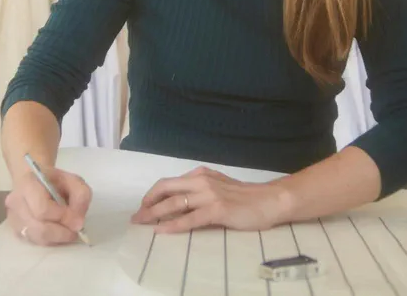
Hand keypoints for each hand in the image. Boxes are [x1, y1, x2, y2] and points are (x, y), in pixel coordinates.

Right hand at [6, 167, 91, 245]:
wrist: (34, 180)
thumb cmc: (55, 181)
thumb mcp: (74, 181)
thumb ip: (81, 196)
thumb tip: (77, 223)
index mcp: (27, 183)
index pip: (42, 209)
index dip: (62, 218)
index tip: (78, 220)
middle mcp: (15, 202)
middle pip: (38, 228)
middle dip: (61, 233)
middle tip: (75, 230)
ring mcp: (12, 218)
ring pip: (37, 238)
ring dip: (56, 238)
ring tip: (67, 231)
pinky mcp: (15, 230)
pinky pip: (34, 242)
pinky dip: (50, 240)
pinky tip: (57, 232)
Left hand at [131, 166, 290, 233]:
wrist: (270, 200)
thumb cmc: (245, 198)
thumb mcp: (218, 188)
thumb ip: (199, 193)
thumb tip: (176, 205)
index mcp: (200, 174)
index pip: (169, 182)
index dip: (152, 194)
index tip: (142, 207)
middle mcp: (202, 181)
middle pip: (165, 188)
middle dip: (147, 203)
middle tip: (136, 218)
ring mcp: (209, 194)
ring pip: (174, 203)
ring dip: (154, 214)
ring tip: (142, 224)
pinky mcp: (217, 210)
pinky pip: (189, 218)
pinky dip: (172, 225)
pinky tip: (161, 231)